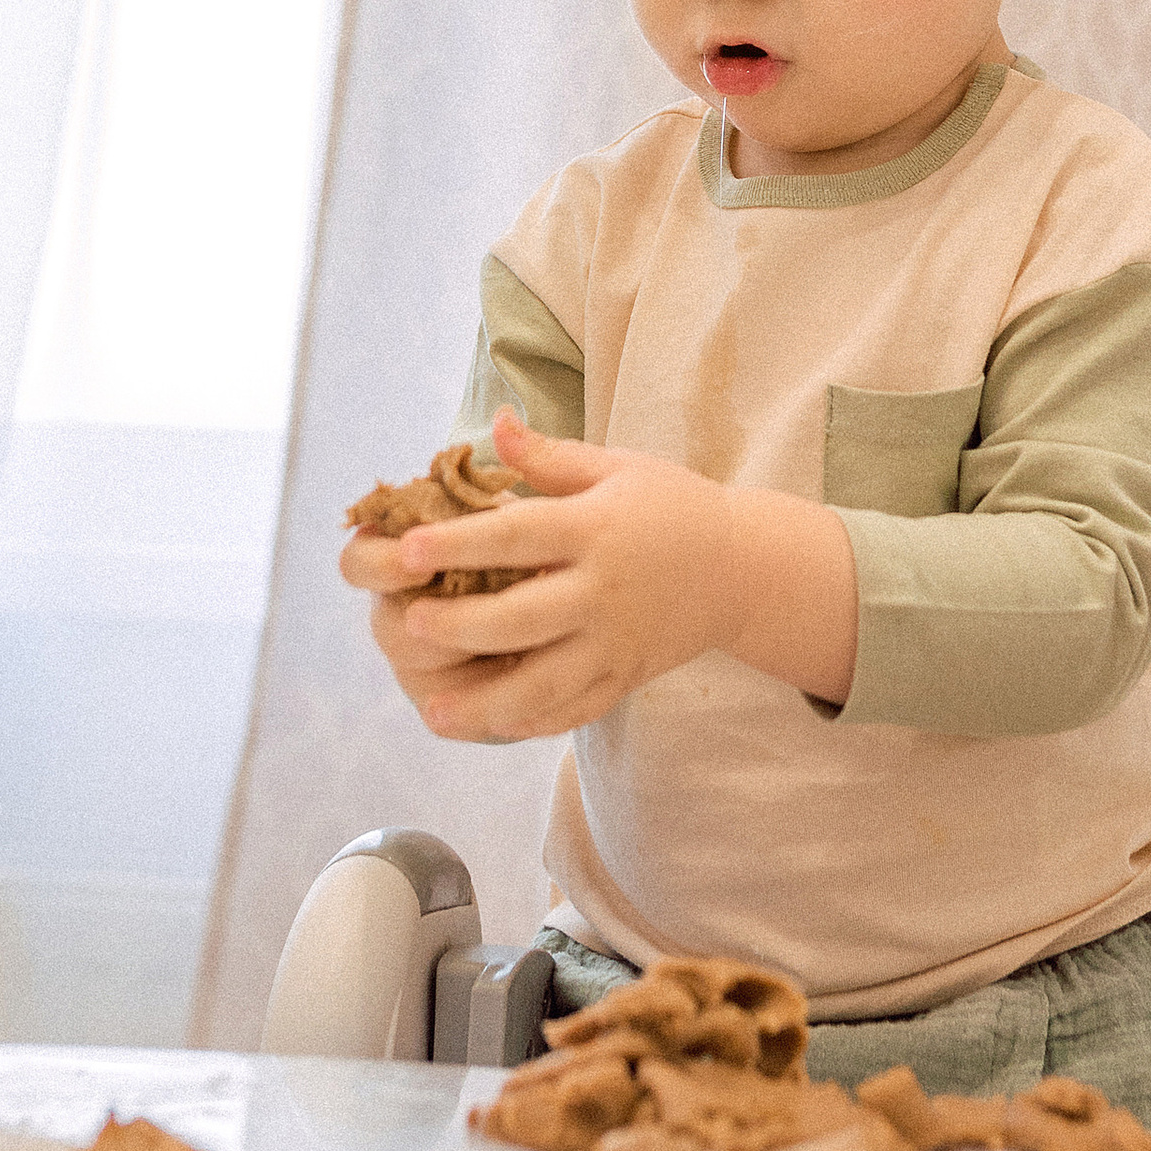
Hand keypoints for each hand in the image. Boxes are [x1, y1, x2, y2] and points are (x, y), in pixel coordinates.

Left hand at [338, 405, 856, 739]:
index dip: (459, 543)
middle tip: (409, 624)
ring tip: (434, 711)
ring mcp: (617, 641)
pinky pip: (576, 710)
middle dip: (462, 626)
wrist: (743, 568)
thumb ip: (551, 456)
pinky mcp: (627, 676)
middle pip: (524, 616)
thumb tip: (495, 423)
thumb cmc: (671, 506)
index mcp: (597, 529)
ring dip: (487, 702)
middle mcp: (605, 590)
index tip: (407, 549)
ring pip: (546, 683)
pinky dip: (532, 724)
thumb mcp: (618, 467)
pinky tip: (489, 727)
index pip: (518, 535)